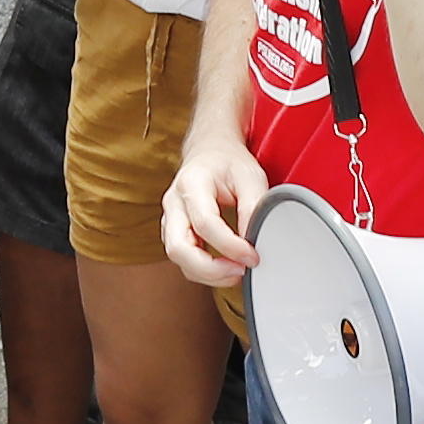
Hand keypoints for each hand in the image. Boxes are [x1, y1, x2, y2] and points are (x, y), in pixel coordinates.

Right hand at [160, 128, 270, 287]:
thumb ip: (252, 208)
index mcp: (191, 182)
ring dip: (207, 274)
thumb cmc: (229, 162)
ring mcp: (170, 218)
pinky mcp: (174, 231)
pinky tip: (226, 267)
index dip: (230, 246)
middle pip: (178, 248)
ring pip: (178, 258)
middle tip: (241, 271)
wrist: (210, 150)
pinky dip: (203, 270)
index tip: (253, 256)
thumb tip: (253, 243)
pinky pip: (183, 258)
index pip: (205, 223)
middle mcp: (174, 202)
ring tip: (237, 271)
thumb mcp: (250, 177)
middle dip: (210, 270)